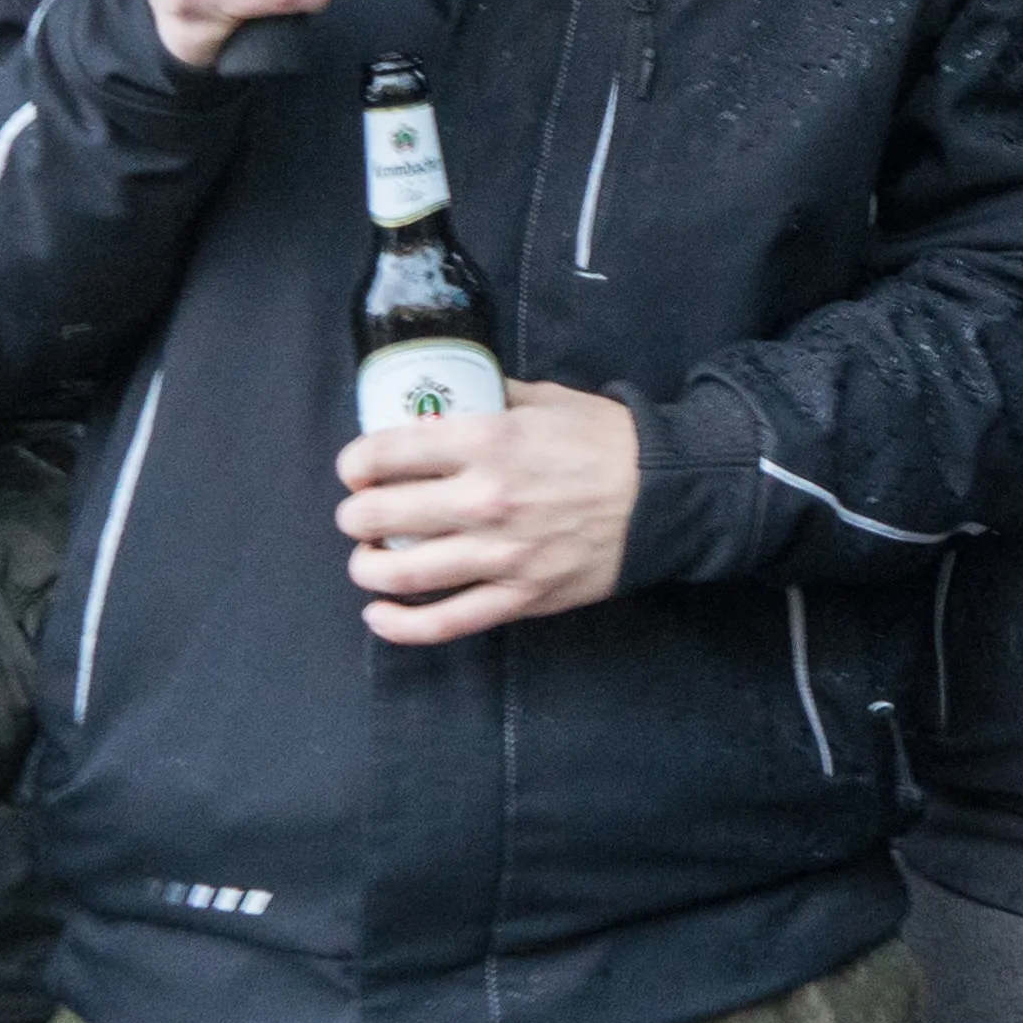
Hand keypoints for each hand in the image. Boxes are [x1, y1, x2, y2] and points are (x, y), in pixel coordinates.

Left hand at [338, 380, 644, 644]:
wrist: (666, 494)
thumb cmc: (606, 441)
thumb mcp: (545, 399)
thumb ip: (490, 395)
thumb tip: (446, 396)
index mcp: (488, 440)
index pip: (387, 453)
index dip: (355, 464)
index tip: (356, 470)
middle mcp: (486, 498)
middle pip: (380, 516)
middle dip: (355, 518)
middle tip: (359, 516)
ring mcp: (501, 554)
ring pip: (402, 575)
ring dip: (368, 569)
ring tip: (368, 561)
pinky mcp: (520, 595)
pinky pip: (445, 622)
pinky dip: (400, 626)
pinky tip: (380, 616)